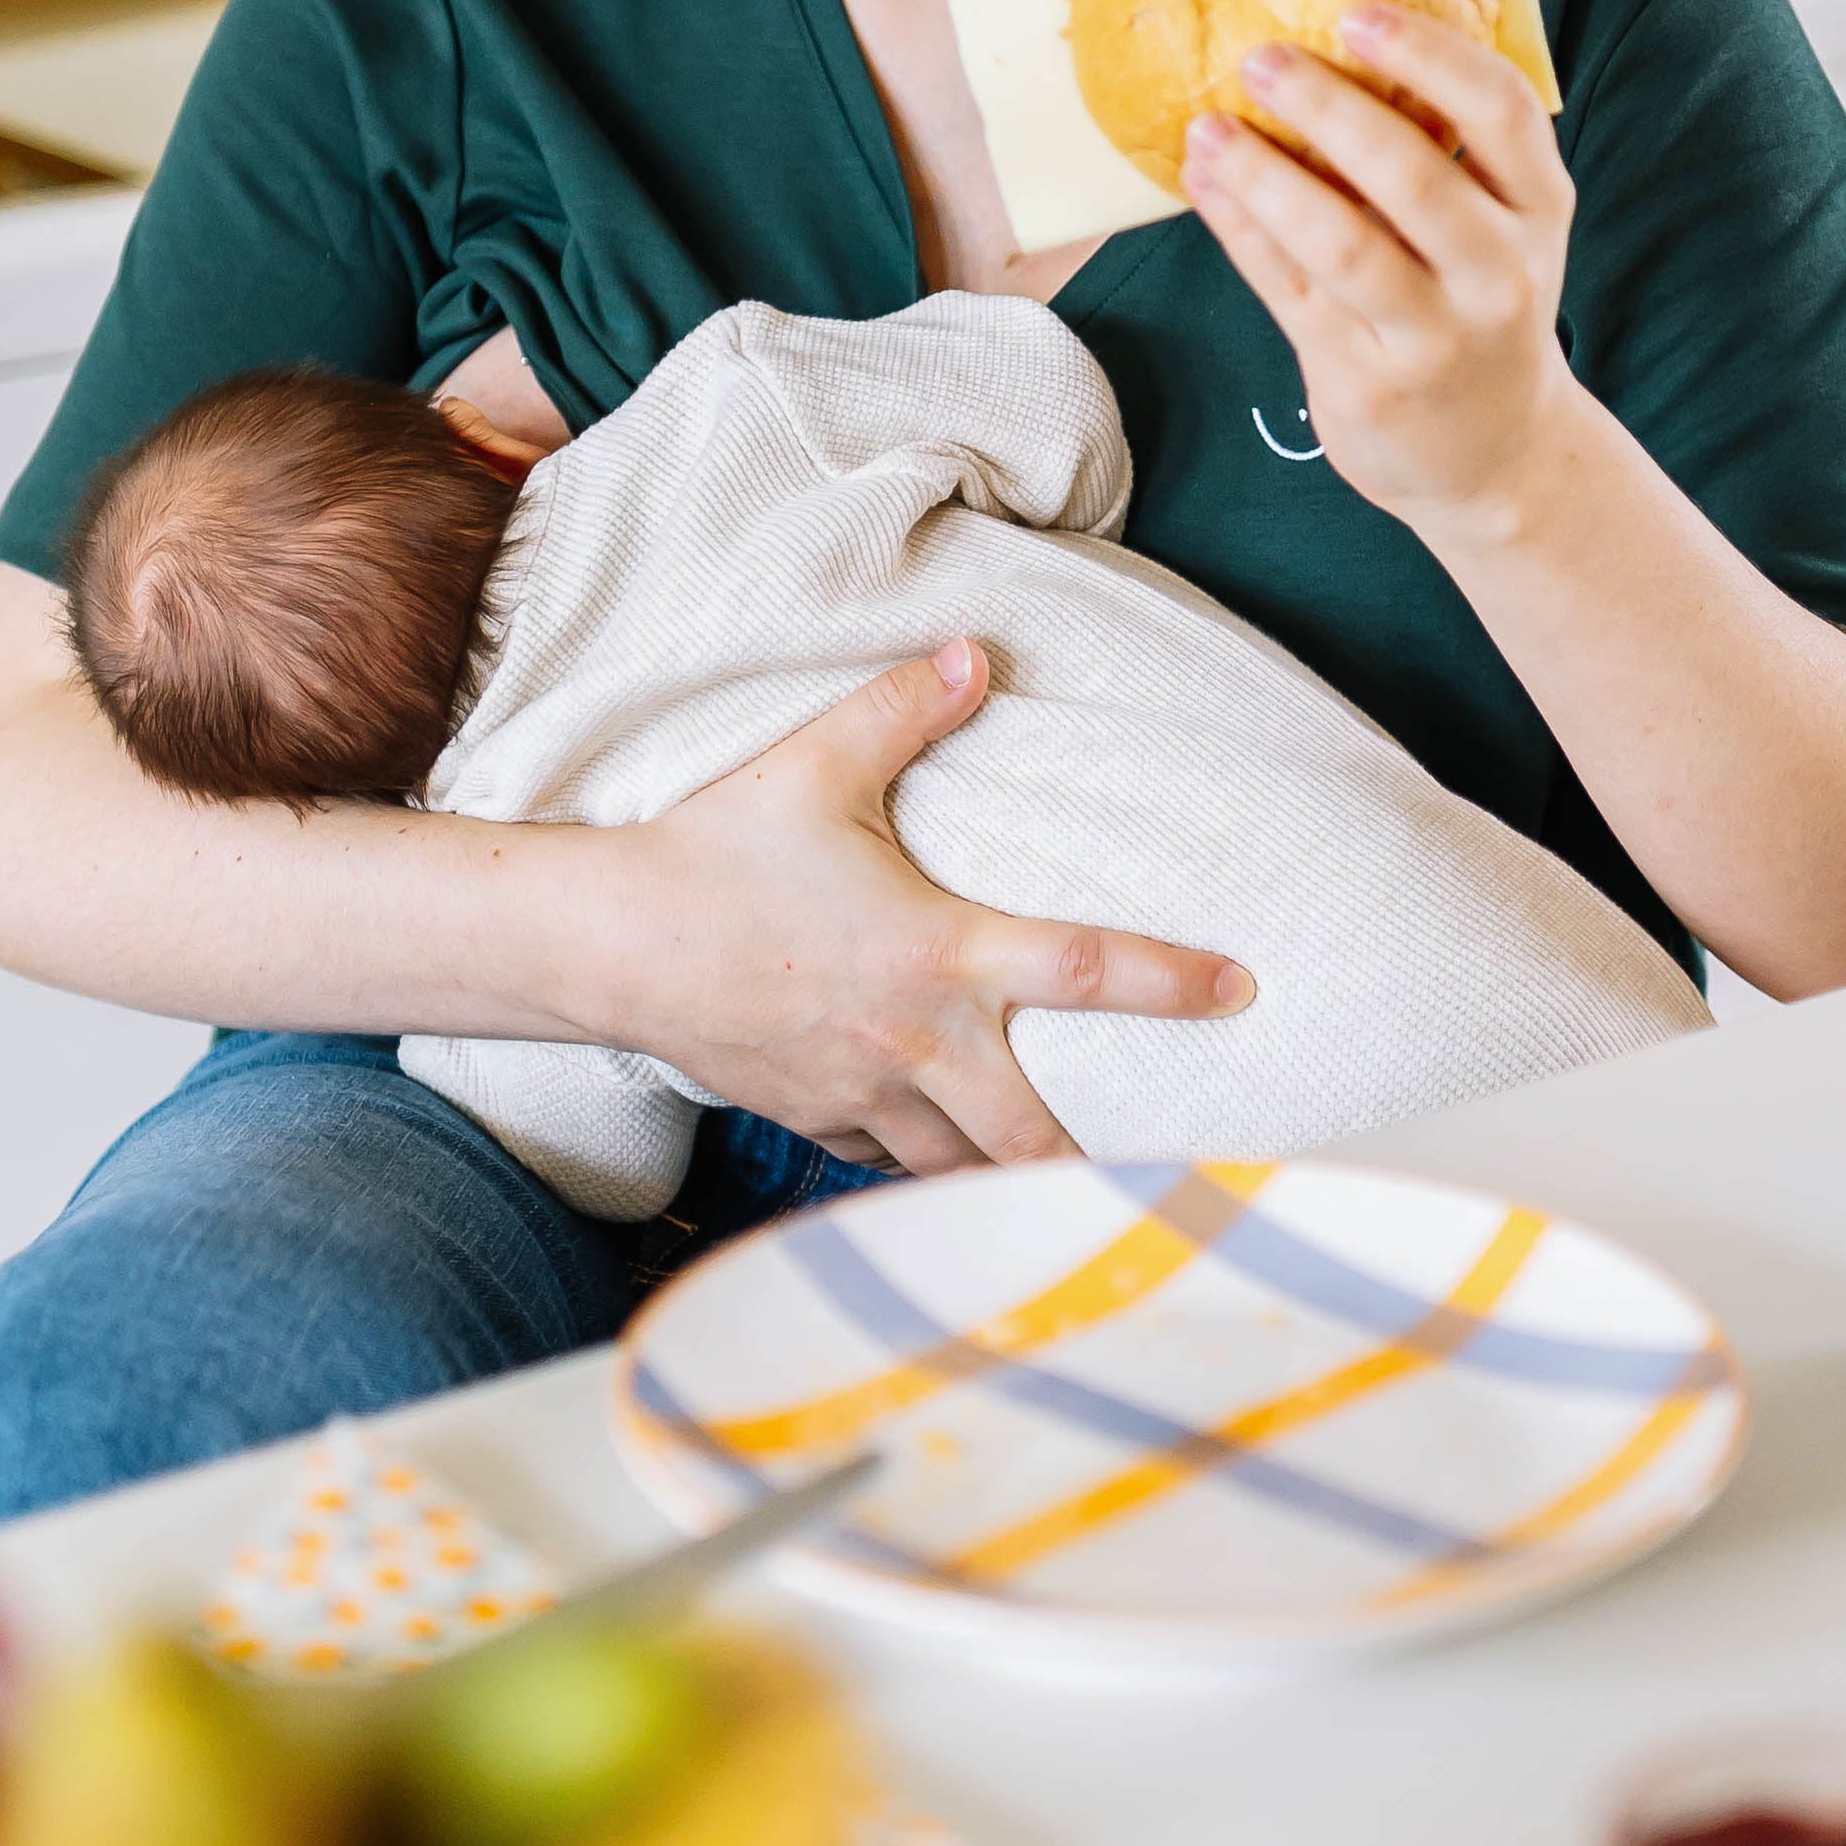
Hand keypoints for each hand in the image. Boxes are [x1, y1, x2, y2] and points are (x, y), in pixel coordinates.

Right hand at [581, 639, 1249, 1174]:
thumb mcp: (815, 765)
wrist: (607, 945)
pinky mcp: (811, 1118)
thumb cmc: (716, 853)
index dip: (1169, 980)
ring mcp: (860, 1093)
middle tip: (1157, 1186)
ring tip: (1059, 1194)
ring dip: (1006, 1176)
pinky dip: (919, 1160)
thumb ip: (905, 709)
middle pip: (1030, 1134)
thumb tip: (976, 651)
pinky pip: (885, 1157)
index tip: (1238, 989)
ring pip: (957, 1166)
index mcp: (938, 954)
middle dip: (1096, 1168)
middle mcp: (914, 1041)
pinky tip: (934, 1148)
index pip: (1083, 968)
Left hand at [1179, 5, 1589, 542]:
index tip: (1356, 13)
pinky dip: (1239, 231)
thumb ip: (1451, 151)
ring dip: (1264, 176)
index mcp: (1538, 210)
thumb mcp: (1503, 229)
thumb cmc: (1479, 305)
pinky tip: (1206, 184)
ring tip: (1207, 128)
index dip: (1429, 54)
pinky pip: (1290, 291)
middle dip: (1327, 108)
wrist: (1493, 454)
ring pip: (1341, 244)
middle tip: (1259, 57)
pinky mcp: (1366, 384)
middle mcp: (1498, 274)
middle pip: (1412, 175)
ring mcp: (1434, 338)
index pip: (1501, 111)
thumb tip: (1338, 36)